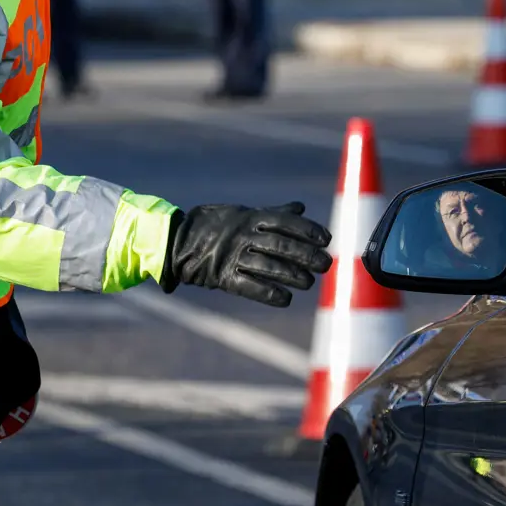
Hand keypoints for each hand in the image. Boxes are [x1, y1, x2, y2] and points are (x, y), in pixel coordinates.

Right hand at [161, 201, 332, 306]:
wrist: (179, 240)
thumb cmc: (219, 224)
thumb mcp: (245, 213)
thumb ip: (274, 213)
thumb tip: (301, 207)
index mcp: (252, 217)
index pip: (285, 222)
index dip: (307, 230)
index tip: (326, 239)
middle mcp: (245, 235)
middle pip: (281, 245)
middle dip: (306, 255)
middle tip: (326, 264)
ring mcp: (233, 255)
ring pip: (269, 266)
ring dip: (292, 275)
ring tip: (309, 282)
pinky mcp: (223, 276)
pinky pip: (249, 286)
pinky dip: (268, 293)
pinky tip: (285, 299)